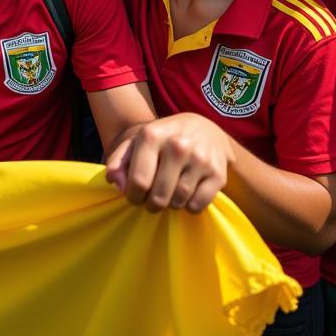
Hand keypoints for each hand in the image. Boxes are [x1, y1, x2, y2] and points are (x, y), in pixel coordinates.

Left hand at [105, 112, 231, 211]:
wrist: (206, 128)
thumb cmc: (164, 139)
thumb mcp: (138, 142)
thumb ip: (119, 162)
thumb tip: (116, 185)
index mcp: (152, 135)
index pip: (138, 181)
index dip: (133, 197)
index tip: (135, 196)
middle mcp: (178, 145)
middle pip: (158, 197)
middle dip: (151, 205)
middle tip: (152, 200)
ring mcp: (200, 159)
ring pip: (178, 202)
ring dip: (170, 205)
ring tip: (168, 194)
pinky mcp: (218, 173)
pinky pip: (198, 205)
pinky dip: (189, 206)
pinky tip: (186, 194)